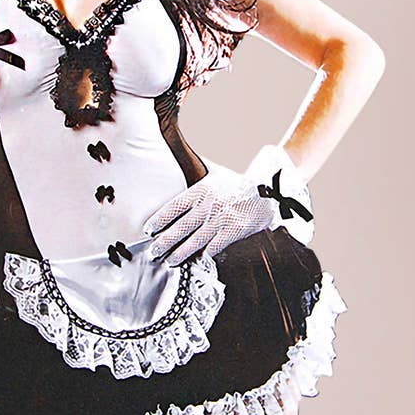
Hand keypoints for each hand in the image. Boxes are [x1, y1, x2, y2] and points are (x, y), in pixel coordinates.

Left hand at [143, 165, 276, 266]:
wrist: (265, 191)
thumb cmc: (235, 185)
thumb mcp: (213, 174)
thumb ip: (194, 171)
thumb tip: (173, 153)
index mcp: (201, 189)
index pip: (174, 207)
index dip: (159, 220)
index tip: (149, 231)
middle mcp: (209, 204)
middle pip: (181, 227)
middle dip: (164, 242)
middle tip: (153, 252)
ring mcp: (221, 218)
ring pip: (195, 241)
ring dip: (180, 253)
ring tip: (170, 261)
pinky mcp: (234, 230)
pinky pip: (214, 247)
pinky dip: (204, 255)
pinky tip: (196, 261)